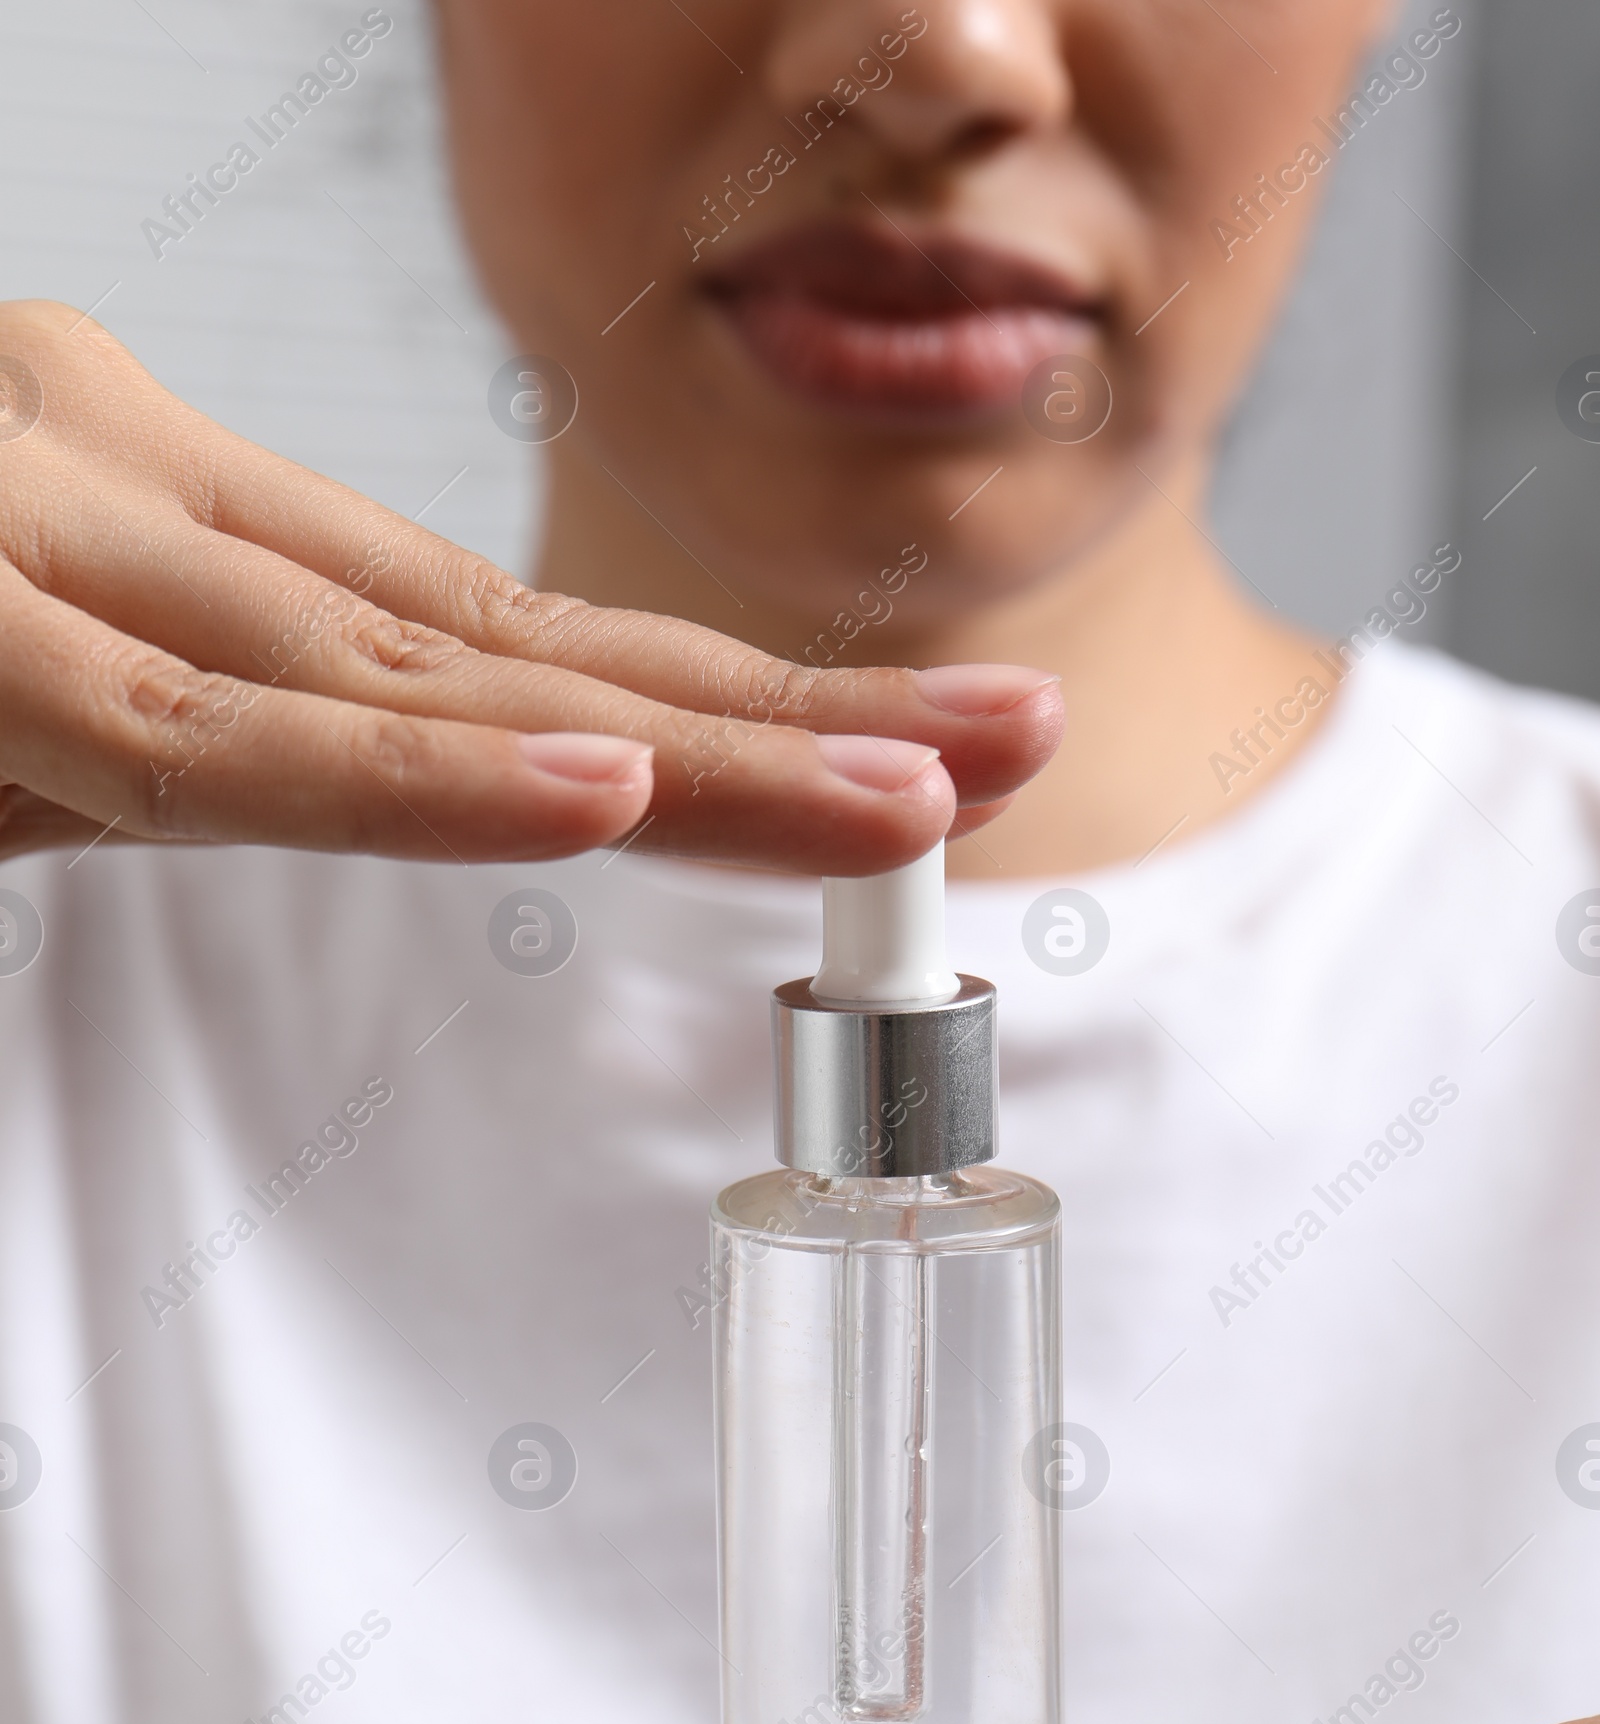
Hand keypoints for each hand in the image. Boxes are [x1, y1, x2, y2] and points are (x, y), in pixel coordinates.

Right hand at [0, 303, 1060, 867]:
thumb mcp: (16, 680)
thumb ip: (176, 724)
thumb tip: (362, 787)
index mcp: (168, 515)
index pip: (498, 628)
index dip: (722, 693)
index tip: (918, 743)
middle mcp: (139, 495)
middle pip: (514, 644)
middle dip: (778, 711)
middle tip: (1015, 744)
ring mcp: (44, 536)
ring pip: (412, 679)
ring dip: (678, 748)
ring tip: (912, 794)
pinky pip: (201, 730)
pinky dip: (397, 781)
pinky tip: (592, 792)